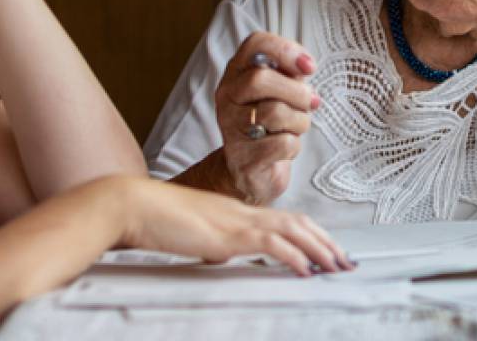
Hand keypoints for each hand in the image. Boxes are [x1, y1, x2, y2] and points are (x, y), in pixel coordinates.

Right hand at [109, 176, 350, 273]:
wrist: (131, 206)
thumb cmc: (154, 220)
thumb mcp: (193, 235)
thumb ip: (212, 243)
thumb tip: (221, 256)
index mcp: (236, 211)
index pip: (284, 219)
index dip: (310, 233)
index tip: (327, 250)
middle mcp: (242, 212)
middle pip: (297, 221)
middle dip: (325, 241)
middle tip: (345, 260)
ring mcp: (236, 221)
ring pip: (292, 230)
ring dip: (319, 249)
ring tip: (337, 265)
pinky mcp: (227, 234)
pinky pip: (271, 244)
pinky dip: (294, 257)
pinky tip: (307, 270)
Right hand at [213, 32, 319, 203]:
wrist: (249, 170)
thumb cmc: (270, 124)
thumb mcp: (279, 91)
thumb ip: (290, 73)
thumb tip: (305, 66)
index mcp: (236, 73)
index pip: (255, 44)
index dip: (286, 50)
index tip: (309, 67)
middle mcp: (227, 96)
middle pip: (261, 79)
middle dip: (297, 91)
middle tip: (310, 102)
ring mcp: (231, 128)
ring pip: (275, 112)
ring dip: (300, 121)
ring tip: (296, 127)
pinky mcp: (243, 158)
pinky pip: (283, 144)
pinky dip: (294, 146)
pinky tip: (285, 148)